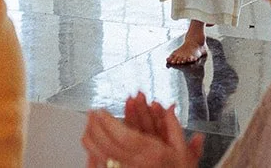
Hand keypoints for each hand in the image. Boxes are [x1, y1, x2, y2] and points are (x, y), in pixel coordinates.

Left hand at [81, 95, 201, 167]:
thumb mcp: (182, 151)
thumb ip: (174, 128)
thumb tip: (170, 108)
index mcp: (151, 154)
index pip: (125, 136)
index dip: (110, 122)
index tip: (102, 111)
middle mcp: (136, 163)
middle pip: (108, 144)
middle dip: (96, 126)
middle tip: (92, 112)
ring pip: (101, 155)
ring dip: (92, 137)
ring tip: (88, 124)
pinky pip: (101, 164)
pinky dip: (93, 153)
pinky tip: (90, 143)